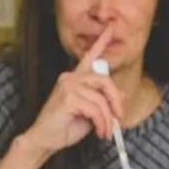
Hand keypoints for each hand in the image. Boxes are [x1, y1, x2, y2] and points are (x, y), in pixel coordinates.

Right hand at [20, 25, 123, 153]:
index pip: (89, 57)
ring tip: (105, 132)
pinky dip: (100, 123)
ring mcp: (68, 86)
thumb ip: (103, 102)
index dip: (100, 43)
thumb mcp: (90, 114)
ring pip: (101, 99)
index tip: (110, 29)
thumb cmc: (65, 127)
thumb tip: (122, 95)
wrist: (46, 140)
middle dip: (116, 100)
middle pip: (104, 80)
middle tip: (119, 117)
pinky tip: (98, 132)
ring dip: (107, 119)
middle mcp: (70, 78)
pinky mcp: (67, 98)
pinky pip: (94, 109)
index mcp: (75, 79)